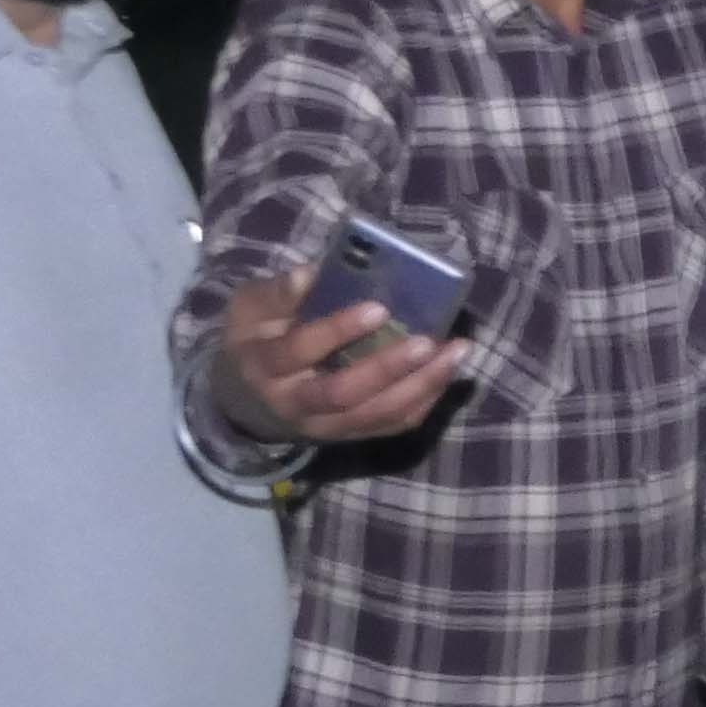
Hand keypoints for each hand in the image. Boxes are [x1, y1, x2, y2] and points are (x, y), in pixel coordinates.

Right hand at [208, 264, 468, 446]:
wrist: (249, 398)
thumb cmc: (256, 339)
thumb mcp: (250, 309)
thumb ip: (279, 293)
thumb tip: (313, 272)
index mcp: (265, 366)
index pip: (299, 350)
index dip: (337, 330)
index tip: (378, 308)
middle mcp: (296, 404)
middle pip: (344, 394)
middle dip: (388, 368)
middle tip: (427, 341)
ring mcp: (327, 426)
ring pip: (378, 414)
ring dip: (422, 384)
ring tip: (456, 351)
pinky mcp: (353, 434)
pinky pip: (395, 423)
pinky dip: (427, 398)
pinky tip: (449, 369)